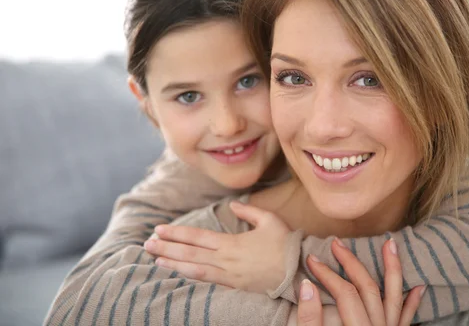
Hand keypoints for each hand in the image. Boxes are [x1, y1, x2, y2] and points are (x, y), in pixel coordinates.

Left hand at [144, 201, 290, 292]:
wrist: (298, 271)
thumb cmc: (285, 243)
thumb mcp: (270, 220)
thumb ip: (249, 211)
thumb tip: (233, 206)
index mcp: (232, 242)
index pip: (197, 237)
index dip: (177, 233)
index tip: (159, 229)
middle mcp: (226, 259)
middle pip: (190, 254)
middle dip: (166, 249)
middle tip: (147, 244)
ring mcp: (229, 275)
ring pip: (194, 269)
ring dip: (173, 264)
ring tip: (155, 260)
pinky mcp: (234, 286)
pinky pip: (207, 280)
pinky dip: (190, 276)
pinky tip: (179, 273)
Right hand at [295, 238, 424, 325]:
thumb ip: (310, 319)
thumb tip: (306, 287)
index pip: (344, 292)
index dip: (326, 274)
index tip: (311, 260)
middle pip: (368, 287)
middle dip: (351, 263)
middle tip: (337, 243)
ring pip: (393, 296)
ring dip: (393, 269)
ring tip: (391, 244)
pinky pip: (407, 318)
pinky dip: (412, 302)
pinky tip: (418, 287)